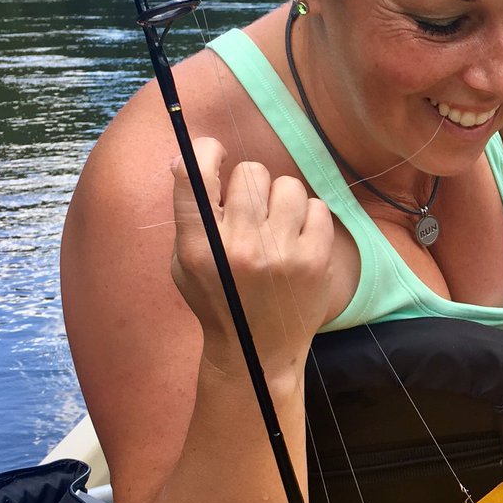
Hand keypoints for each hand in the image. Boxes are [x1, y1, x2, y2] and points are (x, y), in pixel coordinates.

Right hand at [170, 137, 333, 385]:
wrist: (257, 351)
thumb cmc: (219, 300)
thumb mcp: (186, 263)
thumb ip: (189, 215)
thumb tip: (189, 156)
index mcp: (199, 247)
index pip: (194, 175)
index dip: (205, 150)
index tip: (215, 151)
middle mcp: (239, 248)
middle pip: (250, 172)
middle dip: (250, 182)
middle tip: (251, 206)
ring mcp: (281, 254)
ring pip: (288, 185)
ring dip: (282, 198)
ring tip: (276, 223)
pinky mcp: (315, 260)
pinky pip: (317, 206)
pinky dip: (308, 216)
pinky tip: (297, 237)